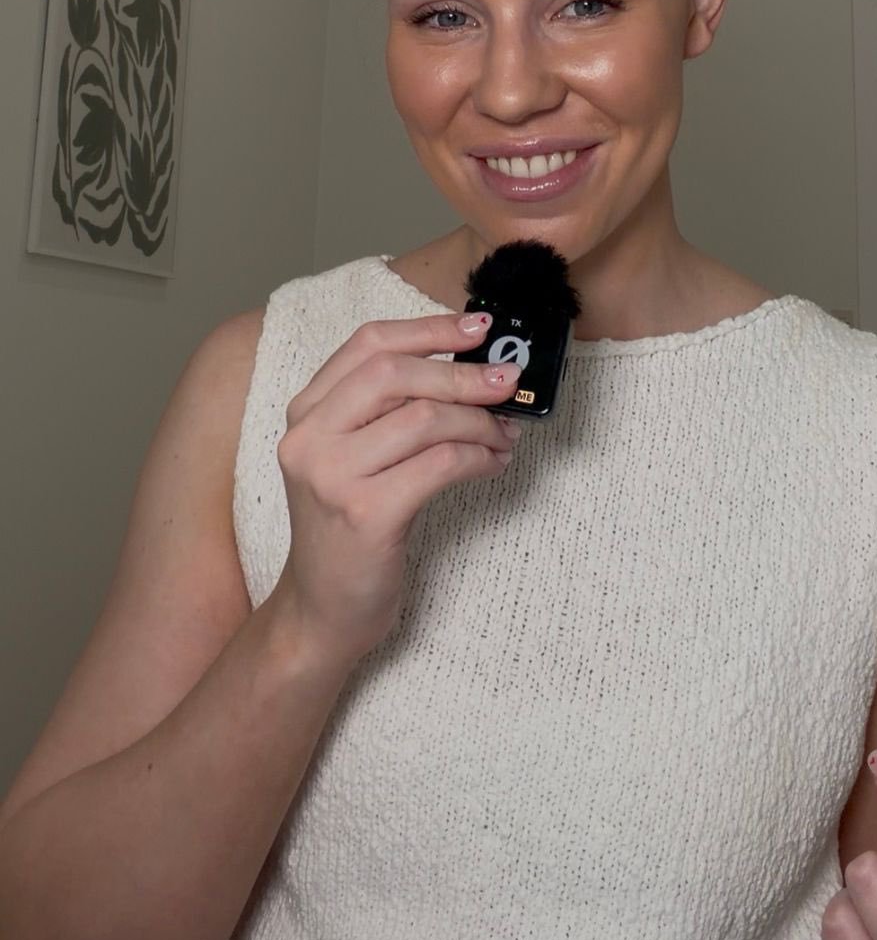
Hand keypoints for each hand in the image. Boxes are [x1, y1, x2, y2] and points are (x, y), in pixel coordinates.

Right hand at [270, 310, 523, 670]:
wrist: (322, 612)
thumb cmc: (349, 529)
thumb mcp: (352, 458)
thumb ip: (391, 410)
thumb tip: (471, 368)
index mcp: (306, 412)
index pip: (369, 344)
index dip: (429, 328)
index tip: (478, 328)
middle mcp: (310, 438)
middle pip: (397, 373)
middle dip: (463, 374)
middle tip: (507, 382)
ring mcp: (333, 477)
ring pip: (425, 418)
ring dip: (479, 422)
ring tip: (504, 435)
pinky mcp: (366, 515)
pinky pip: (440, 464)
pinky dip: (478, 457)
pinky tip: (492, 463)